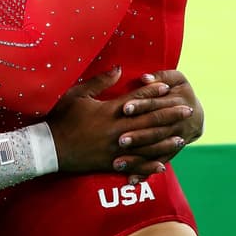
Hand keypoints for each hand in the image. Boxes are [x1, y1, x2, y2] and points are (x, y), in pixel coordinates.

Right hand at [45, 68, 194, 183]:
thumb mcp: (76, 94)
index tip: (168, 88)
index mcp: (108, 111)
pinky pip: (134, 165)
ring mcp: (114, 149)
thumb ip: (99, 82)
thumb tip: (119, 68)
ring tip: (182, 137)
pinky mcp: (110, 163)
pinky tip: (163, 165)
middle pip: (149, 121)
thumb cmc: (59, 118)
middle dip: (170, 116)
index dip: (153, 92)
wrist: (47, 148)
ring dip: (165, 141)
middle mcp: (116, 130)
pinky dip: (149, 166)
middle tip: (187, 110)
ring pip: (146, 145)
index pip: (137, 99)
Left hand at [114, 70, 204, 169]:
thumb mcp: (176, 79)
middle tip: (120, 140)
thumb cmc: (179, 91)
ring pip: (155, 150)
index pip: (155, 103)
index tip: (124, 108)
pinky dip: (144, 173)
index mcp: (177, 101)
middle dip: (138, 135)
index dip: (141, 105)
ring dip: (138, 158)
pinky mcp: (169, 153)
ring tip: (118, 163)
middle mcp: (176, 123)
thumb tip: (144, 77)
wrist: (195, 114)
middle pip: (155, 130)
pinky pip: (156, 164)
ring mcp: (173, 140)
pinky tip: (131, 181)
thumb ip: (160, 76)